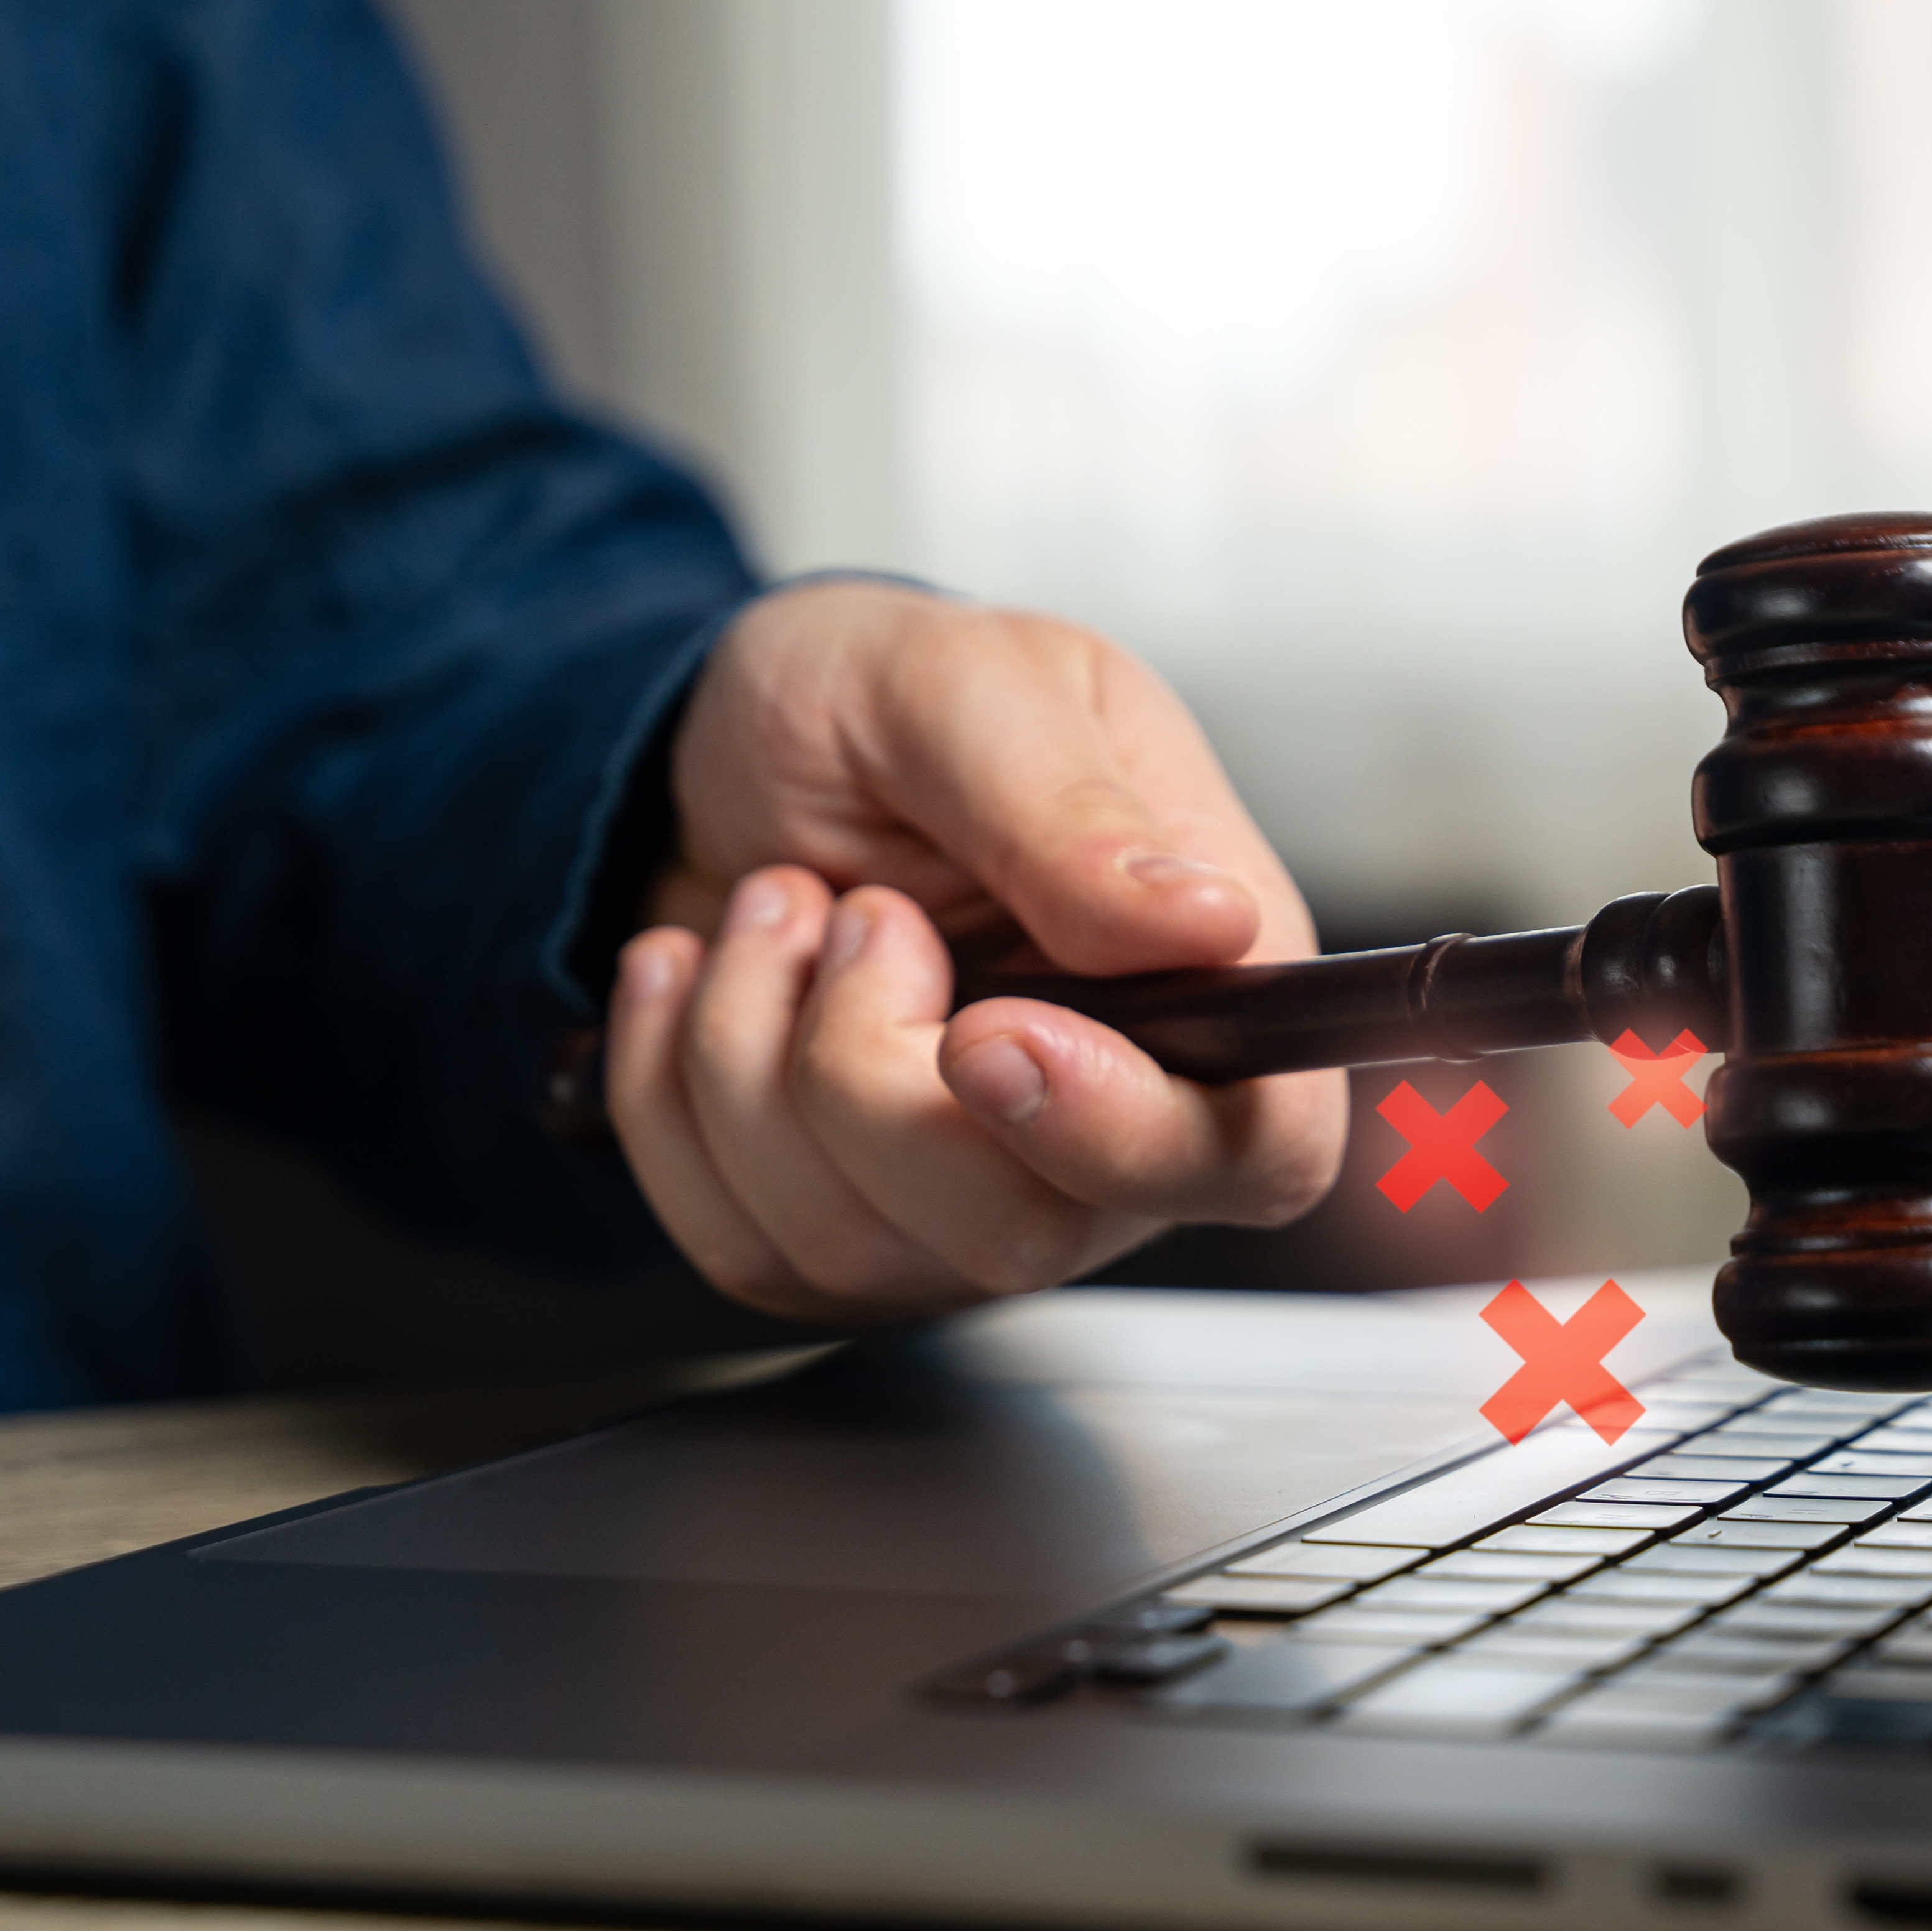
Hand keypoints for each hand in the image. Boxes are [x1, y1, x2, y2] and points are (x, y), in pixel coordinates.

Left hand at [604, 581, 1347, 1317]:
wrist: (705, 746)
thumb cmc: (869, 709)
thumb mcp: (962, 684)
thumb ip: (1072, 809)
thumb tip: (1207, 924)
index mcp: (1206, 977)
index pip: (1261, 1148)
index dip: (1129, 1131)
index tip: (988, 1034)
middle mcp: (1108, 1114)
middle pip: (1028, 1230)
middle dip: (870, 1071)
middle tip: (857, 910)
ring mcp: (971, 1194)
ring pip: (866, 1246)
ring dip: (753, 1051)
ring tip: (775, 909)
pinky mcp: (837, 1230)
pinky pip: (743, 1241)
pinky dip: (670, 1092)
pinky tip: (699, 980)